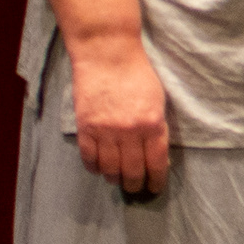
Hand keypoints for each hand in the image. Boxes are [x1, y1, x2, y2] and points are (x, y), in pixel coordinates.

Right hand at [70, 32, 174, 195]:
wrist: (108, 55)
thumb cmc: (137, 75)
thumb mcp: (158, 101)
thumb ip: (157, 128)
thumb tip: (156, 156)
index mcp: (153, 124)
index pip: (156, 163)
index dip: (156, 180)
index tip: (154, 188)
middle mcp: (130, 131)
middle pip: (132, 171)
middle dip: (135, 184)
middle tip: (135, 188)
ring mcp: (106, 130)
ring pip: (110, 169)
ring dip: (114, 178)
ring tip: (118, 180)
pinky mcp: (86, 127)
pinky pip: (89, 157)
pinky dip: (94, 168)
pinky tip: (99, 169)